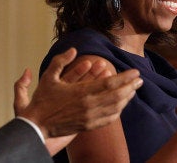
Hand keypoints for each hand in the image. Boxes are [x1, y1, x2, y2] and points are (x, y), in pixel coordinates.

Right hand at [17, 47, 142, 138]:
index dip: (125, 77)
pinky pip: (109, 119)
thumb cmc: (42, 101)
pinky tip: (122, 105)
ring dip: (127, 98)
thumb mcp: (48, 77)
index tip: (135, 72)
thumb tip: (73, 49)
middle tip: (139, 80)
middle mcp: (89, 105)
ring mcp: (90, 117)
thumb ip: (60, 61)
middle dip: (131, 86)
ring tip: (134, 90)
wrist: (36, 126)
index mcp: (82, 92)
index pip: (111, 83)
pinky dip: (118, 110)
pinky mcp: (88, 126)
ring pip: (116, 107)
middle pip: (117, 95)